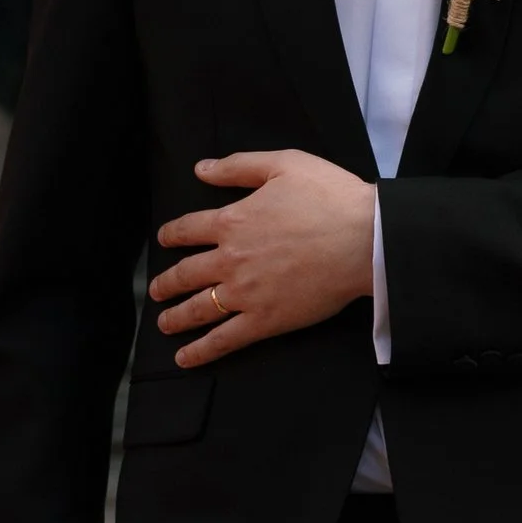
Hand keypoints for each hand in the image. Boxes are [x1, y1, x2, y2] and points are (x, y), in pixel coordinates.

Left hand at [151, 150, 376, 365]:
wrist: (365, 239)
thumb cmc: (331, 198)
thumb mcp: (284, 164)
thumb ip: (239, 166)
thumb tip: (202, 169)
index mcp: (232, 220)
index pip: (187, 229)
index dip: (172, 235)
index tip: (165, 240)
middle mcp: (230, 259)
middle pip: (185, 273)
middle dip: (166, 283)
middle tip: (156, 291)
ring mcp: (245, 293)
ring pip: (198, 308)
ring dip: (175, 317)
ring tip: (164, 323)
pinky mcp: (265, 320)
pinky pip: (224, 339)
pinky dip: (201, 351)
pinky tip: (185, 358)